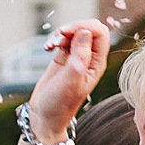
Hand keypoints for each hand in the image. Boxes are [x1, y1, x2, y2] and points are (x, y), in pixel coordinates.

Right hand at [31, 19, 109, 138]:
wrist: (44, 117)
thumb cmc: (59, 104)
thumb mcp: (71, 79)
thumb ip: (80, 55)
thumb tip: (84, 32)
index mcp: (97, 64)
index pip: (100, 33)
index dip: (86, 27)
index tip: (68, 32)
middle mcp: (89, 59)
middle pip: (88, 30)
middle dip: (73, 28)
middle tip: (58, 36)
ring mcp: (75, 58)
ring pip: (74, 34)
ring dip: (61, 34)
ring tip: (50, 45)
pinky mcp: (62, 59)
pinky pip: (62, 41)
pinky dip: (55, 40)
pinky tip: (47, 48)